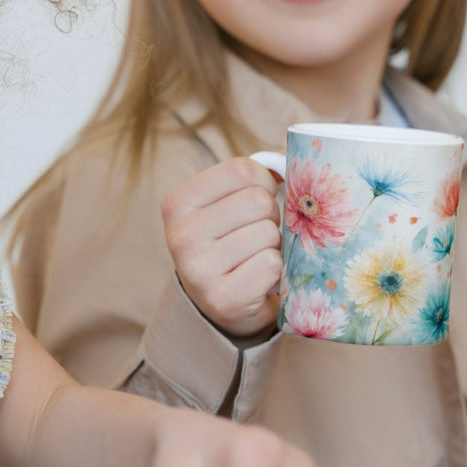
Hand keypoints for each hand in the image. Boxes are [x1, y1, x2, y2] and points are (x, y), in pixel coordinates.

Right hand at [162, 157, 282, 337]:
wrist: (221, 306)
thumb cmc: (231, 244)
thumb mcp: (226, 206)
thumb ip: (251, 178)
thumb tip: (288, 160)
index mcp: (178, 203)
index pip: (242, 170)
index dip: (264, 182)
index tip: (258, 201)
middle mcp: (181, 236)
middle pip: (258, 201)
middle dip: (271, 216)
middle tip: (257, 235)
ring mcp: (199, 270)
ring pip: (268, 234)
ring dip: (275, 246)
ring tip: (256, 258)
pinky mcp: (223, 299)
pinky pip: (272, 264)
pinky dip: (277, 271)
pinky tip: (260, 280)